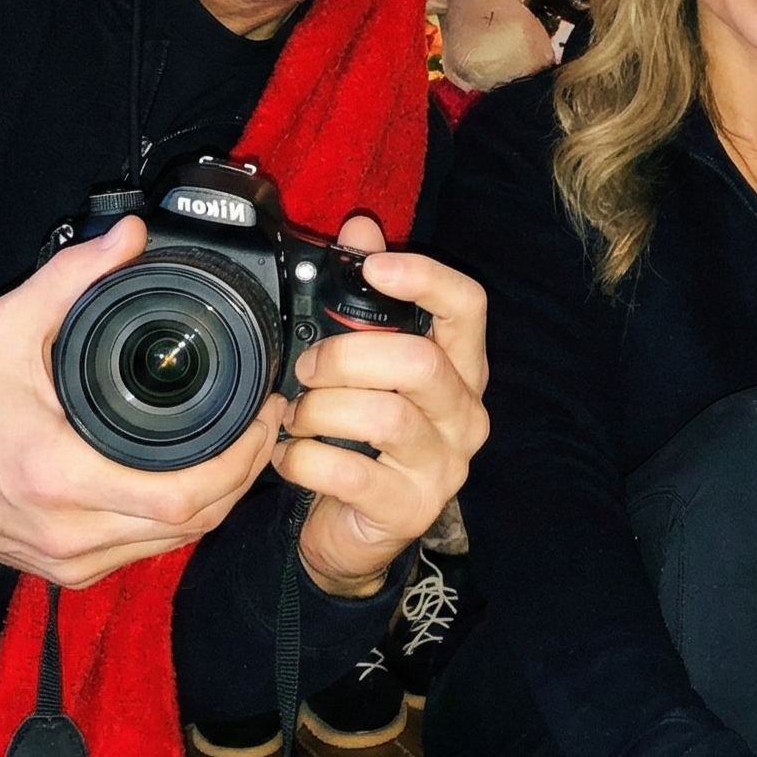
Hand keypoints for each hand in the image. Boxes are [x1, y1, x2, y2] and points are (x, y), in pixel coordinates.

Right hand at [0, 218, 277, 585]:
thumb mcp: (7, 325)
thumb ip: (72, 275)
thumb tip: (130, 236)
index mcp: (60, 478)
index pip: (185, 496)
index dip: (240, 460)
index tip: (263, 415)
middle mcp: (70, 532)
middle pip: (194, 524)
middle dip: (243, 474)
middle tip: (266, 423)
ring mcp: (70, 560)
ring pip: (176, 543)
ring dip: (219, 498)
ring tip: (242, 444)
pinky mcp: (68, 570)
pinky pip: (146, 549)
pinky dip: (180, 518)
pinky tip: (197, 477)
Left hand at [276, 215, 489, 598]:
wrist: (354, 530)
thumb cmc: (360, 434)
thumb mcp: (362, 360)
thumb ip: (364, 297)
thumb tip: (361, 227)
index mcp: (460, 366)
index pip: (468, 306)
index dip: (424, 278)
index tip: (372, 267)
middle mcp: (465, 414)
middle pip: (420, 361)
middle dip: (346, 355)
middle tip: (306, 366)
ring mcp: (445, 465)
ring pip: (386, 416)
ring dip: (321, 409)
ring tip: (296, 416)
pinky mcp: (410, 508)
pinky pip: (351, 471)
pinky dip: (304, 458)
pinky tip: (288, 455)